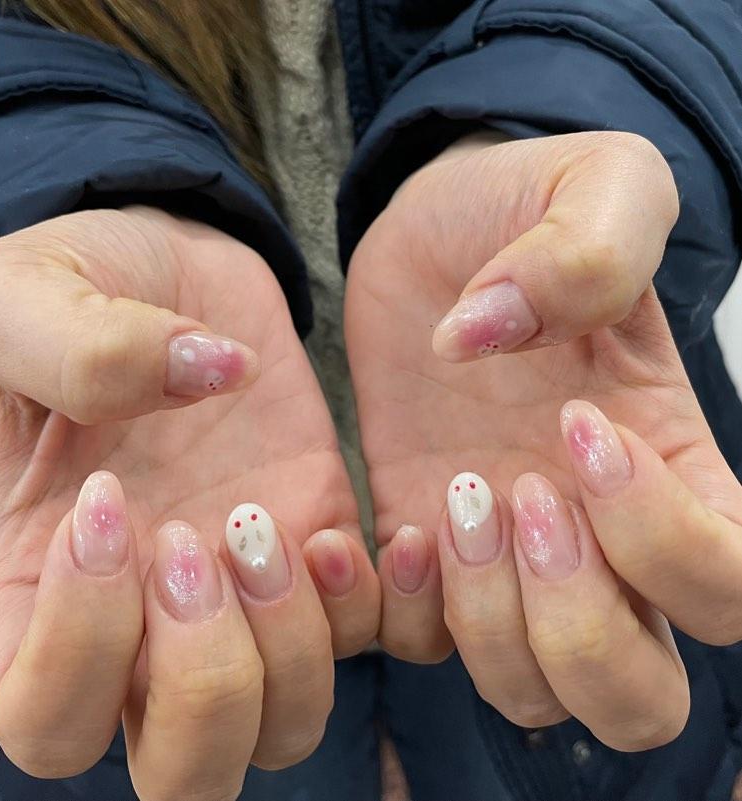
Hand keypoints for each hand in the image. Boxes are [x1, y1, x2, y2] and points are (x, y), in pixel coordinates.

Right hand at [0, 207, 378, 796]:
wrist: (176, 272)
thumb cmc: (81, 285)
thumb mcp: (25, 297)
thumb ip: (75, 349)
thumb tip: (204, 378)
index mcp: (46, 586)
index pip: (46, 721)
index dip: (79, 651)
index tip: (106, 504)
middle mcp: (150, 618)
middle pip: (185, 770)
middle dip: (206, 683)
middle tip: (203, 537)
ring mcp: (251, 592)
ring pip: (288, 723)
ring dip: (298, 648)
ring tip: (285, 527)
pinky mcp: (328, 543)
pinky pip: (382, 637)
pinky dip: (392, 605)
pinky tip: (380, 524)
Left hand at [345, 131, 741, 749]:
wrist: (435, 236)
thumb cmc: (524, 206)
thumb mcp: (592, 188)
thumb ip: (587, 251)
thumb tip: (487, 338)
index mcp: (671, 463)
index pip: (731, 585)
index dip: (665, 542)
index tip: (580, 427)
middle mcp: (597, 536)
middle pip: (642, 696)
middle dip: (578, 625)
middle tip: (517, 494)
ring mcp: (503, 554)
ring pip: (532, 693)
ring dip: (490, 626)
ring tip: (454, 502)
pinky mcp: (421, 542)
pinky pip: (419, 644)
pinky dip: (400, 614)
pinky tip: (381, 531)